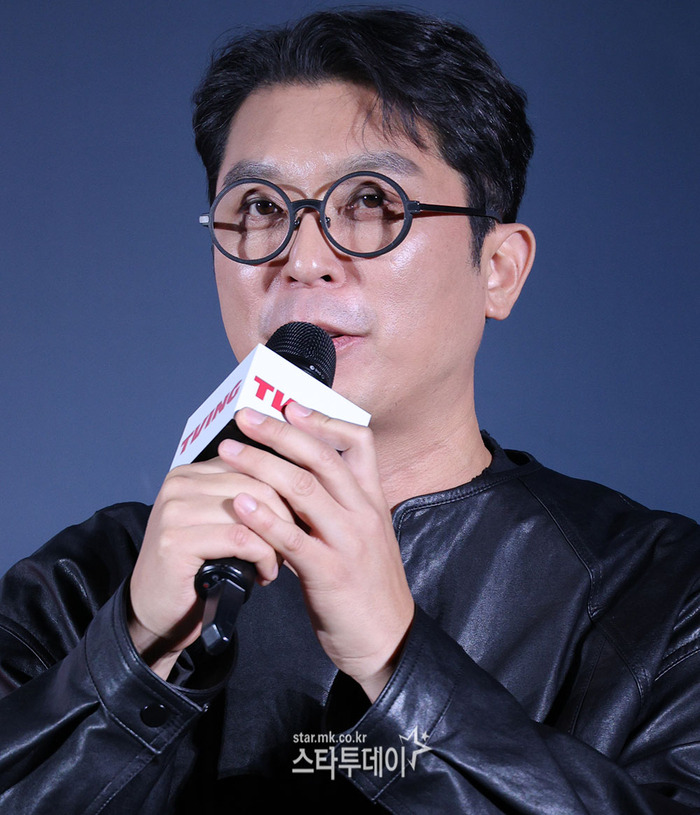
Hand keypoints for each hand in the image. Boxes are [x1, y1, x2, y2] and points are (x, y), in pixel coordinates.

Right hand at [128, 456, 293, 678]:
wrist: (154, 612)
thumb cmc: (194, 569)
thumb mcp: (217, 524)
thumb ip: (243, 500)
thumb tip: (294, 487)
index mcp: (190, 473)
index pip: (252, 465)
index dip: (284, 492)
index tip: (300, 519)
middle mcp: (179, 484)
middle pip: (256, 485)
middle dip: (285, 515)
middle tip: (294, 544)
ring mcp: (174, 510)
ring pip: (251, 510)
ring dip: (277, 539)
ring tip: (279, 561)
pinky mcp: (176, 540)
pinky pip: (240, 539)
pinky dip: (263, 556)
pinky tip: (266, 573)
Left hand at [219, 404, 414, 701]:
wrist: (389, 640)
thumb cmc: (367, 586)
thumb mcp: (362, 536)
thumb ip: (334, 507)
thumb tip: (292, 480)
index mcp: (371, 501)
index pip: (360, 442)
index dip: (324, 420)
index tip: (290, 406)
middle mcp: (364, 513)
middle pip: (322, 457)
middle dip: (280, 432)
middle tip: (245, 417)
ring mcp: (349, 542)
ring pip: (304, 490)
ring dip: (262, 465)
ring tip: (229, 452)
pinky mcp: (332, 574)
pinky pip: (294, 539)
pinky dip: (264, 518)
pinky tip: (240, 503)